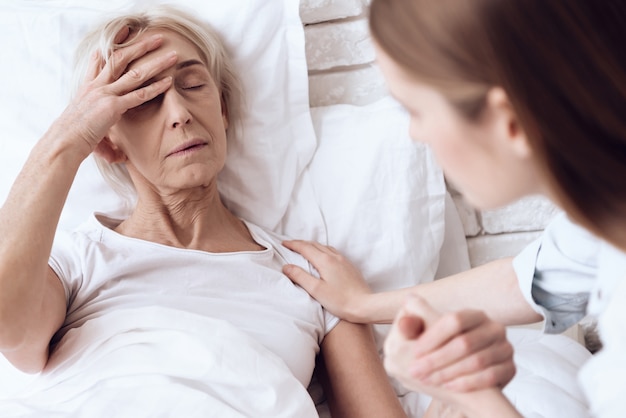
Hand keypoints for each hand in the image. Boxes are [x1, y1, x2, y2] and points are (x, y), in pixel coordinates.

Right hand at [53, 27, 175, 156]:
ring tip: (171, 55)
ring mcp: (105, 94)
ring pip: (135, 73)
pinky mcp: (113, 106)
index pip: (99, 63)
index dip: (110, 49)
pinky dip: (156, 87)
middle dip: (139, 46)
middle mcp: (97, 86)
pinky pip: (139, 94)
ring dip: (155, 62)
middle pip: (120, 59)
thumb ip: (107, 142)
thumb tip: (120, 158)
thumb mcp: (89, 130)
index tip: (119, 37)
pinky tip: (169, 81)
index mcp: (88, 88)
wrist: (64, 142)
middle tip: (155, 38)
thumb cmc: (75, 140)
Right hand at [282, 240, 371, 321]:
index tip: (283, 244)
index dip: (293, 245)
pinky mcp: (349, 266)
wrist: (365, 305)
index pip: (305, 248)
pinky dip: (322, 250)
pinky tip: (322, 257)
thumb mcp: (316, 290)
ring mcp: (343, 260)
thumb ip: (300, 277)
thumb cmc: (340, 301)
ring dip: (312, 245)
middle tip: (290, 245)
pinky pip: (332, 252)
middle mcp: (335, 256)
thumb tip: (286, 267)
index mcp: (325, 261)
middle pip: (314, 244)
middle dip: (301, 243)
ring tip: (303, 249)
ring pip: (324, 247)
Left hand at [384, 294, 514, 396]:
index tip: (414, 351)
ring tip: (428, 379)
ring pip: (477, 361)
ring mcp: (505, 348)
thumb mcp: (432, 333)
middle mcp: (494, 328)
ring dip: (449, 372)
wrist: (473, 372)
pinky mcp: (510, 368)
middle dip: (437, 359)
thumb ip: (418, 321)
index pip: (455, 320)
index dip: (433, 336)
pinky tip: (448, 387)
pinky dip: (467, 383)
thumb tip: (408, 300)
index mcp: (475, 315)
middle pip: (465, 343)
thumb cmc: (449, 347)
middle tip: (415, 370)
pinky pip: (490, 376)